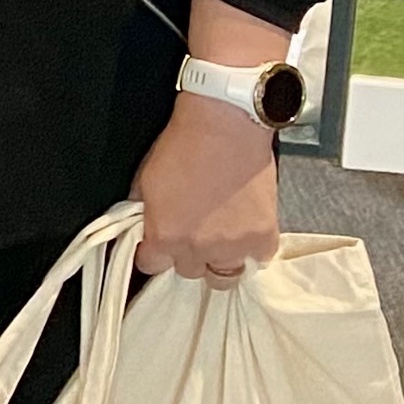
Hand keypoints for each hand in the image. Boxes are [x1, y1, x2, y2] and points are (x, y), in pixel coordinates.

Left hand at [132, 96, 281, 281]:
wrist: (224, 128)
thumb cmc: (181, 146)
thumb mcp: (144, 181)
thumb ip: (142, 213)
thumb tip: (140, 228)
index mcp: (165, 235)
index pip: (152, 265)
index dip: (153, 253)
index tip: (158, 243)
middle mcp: (199, 248)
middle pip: (189, 271)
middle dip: (187, 254)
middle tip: (192, 233)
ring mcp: (235, 246)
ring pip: (225, 275)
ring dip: (219, 260)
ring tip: (220, 240)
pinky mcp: (264, 236)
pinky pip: (259, 259)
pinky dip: (253, 250)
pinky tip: (246, 232)